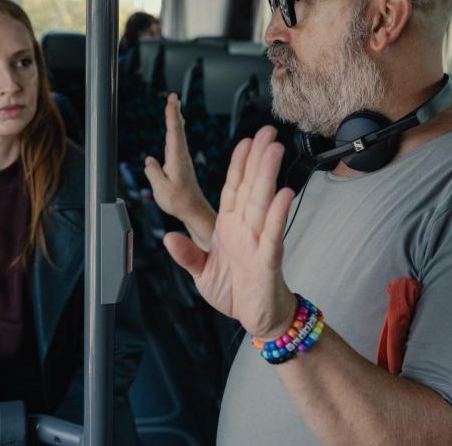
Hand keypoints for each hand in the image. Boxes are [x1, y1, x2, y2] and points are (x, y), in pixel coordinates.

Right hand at [144, 93, 215, 248]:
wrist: (193, 210)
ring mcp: (183, 159)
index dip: (172, 114)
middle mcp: (181, 155)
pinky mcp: (182, 164)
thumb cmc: (178, 201)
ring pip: (179, 134)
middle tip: (174, 96)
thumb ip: (153, 172)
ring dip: (176, 119)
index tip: (172, 100)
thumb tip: (149, 160)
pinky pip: (178, 142)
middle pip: (178, 128)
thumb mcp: (160, 188)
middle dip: (175, 111)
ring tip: (174, 106)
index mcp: (177, 158)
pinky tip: (175, 130)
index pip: (174, 131)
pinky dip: (176, 131)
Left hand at [163, 125, 297, 339]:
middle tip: (268, 132)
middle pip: (251, 187)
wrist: (258, 318)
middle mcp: (245, 229)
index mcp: (228, 227)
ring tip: (275, 150)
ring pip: (263, 203)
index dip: (238, 164)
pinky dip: (277, 215)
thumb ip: (186, 255)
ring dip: (268, 176)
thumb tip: (166, 237)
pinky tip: (284, 195)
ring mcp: (258, 242)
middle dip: (258, 158)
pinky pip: (273, 235)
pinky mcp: (268, 260)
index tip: (246, 140)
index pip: (233, 188)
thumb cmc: (233, 291)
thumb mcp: (201, 274)